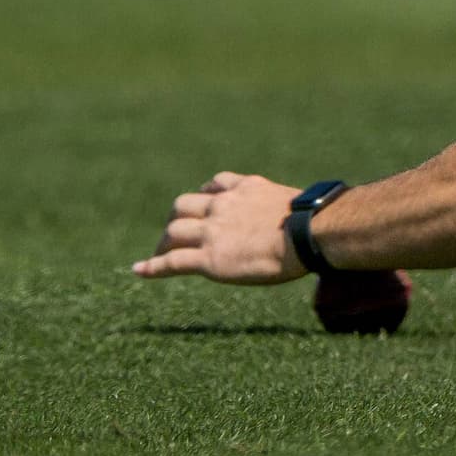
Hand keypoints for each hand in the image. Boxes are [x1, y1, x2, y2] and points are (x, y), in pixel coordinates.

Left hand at [131, 171, 308, 284]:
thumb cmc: (316, 221)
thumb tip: (311, 214)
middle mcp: (223, 204)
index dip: (204, 195)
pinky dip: (152, 266)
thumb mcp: (298, 201)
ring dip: (163, 242)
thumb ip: (287, 206)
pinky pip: (171, 262)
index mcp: (246, 188)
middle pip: (183, 205)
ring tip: (158, 254)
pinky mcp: (208, 258)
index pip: (215, 184)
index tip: (201, 205)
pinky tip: (139, 270)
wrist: (308, 233)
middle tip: (176, 234)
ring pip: (173, 231)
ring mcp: (212, 231)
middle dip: (177, 218)